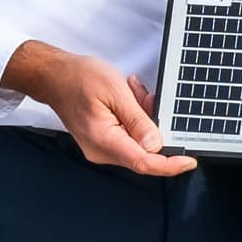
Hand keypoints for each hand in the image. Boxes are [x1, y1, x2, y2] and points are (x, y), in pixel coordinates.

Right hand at [1, 41, 192, 176]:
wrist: (53, 77)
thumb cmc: (78, 78)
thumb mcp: (115, 91)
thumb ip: (138, 120)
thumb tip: (156, 145)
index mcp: (104, 140)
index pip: (143, 162)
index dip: (170, 165)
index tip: (189, 161)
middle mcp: (101, 151)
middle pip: (143, 153)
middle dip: (154, 127)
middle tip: (147, 98)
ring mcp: (100, 149)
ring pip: (137, 144)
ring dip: (143, 119)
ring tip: (132, 92)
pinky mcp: (102, 142)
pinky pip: (128, 138)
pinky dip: (134, 120)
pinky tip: (127, 99)